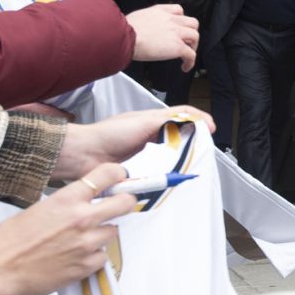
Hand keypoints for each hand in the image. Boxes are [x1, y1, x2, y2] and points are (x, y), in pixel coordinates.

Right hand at [0, 165, 137, 294]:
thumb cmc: (9, 242)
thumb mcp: (37, 209)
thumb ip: (65, 204)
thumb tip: (79, 202)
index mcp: (67, 199)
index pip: (107, 175)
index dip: (117, 175)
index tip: (119, 178)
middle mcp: (82, 218)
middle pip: (125, 203)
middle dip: (124, 203)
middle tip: (118, 206)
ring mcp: (87, 243)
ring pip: (113, 232)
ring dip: (103, 233)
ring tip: (83, 238)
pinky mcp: (86, 266)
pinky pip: (103, 257)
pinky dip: (94, 257)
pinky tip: (77, 256)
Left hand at [54, 107, 214, 182]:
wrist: (83, 155)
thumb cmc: (108, 134)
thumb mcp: (142, 122)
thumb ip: (168, 120)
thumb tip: (192, 120)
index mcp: (151, 122)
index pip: (181, 117)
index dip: (198, 120)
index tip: (210, 129)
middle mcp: (150, 139)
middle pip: (178, 139)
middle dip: (191, 144)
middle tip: (201, 151)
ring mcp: (144, 156)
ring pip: (169, 158)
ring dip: (178, 162)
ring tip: (187, 166)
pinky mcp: (139, 173)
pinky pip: (157, 175)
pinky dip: (164, 176)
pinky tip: (168, 178)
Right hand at [125, 3, 198, 71]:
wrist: (124, 37)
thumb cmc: (123, 30)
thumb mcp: (137, 18)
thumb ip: (146, 21)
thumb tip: (141, 30)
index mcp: (160, 12)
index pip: (179, 10)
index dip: (181, 20)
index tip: (178, 28)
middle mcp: (171, 20)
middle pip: (192, 22)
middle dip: (191, 32)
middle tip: (185, 42)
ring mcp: (176, 33)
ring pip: (196, 36)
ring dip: (193, 46)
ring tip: (186, 55)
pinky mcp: (177, 47)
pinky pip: (191, 55)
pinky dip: (190, 62)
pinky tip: (185, 67)